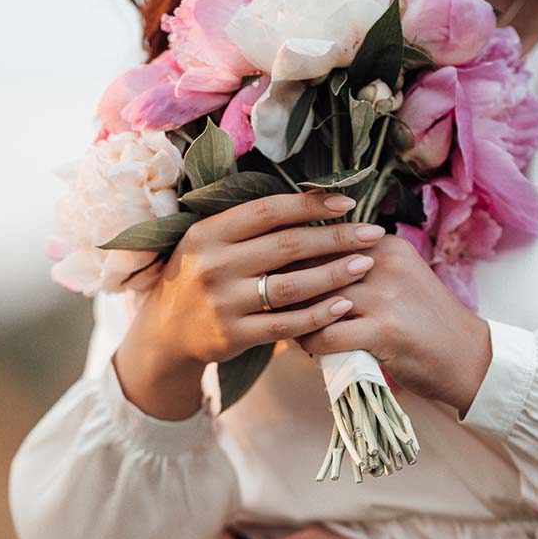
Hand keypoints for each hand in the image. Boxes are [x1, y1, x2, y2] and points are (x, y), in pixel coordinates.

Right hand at [115, 192, 386, 419]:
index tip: (347, 202)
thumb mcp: (208, 242)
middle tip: (373, 233)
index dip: (310, 204)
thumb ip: (247, 226)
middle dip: (336, 238)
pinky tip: (344, 305)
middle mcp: (214, 265)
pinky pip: (285, 325)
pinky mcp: (233, 336)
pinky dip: (317, 315)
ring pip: (291, 286)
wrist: (164, 332)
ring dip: (334, 274)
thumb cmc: (198, 277)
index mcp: (208, 232)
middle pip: (287, 246)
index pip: (268, 211)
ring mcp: (223, 303)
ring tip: (366, 265)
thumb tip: (310, 202)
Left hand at [296, 234, 492, 416]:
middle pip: (312, 269)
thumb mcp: (399, 278)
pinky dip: (310, 345)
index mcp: (385, 244)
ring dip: (295, 319)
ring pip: (315, 302)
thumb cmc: (425, 320)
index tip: (278, 276)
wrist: (466, 356)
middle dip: (287, 290)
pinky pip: (325, 336)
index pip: (321, 241)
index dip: (293, 260)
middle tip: (271, 305)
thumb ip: (360, 265)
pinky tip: (310, 350)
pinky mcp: (382, 331)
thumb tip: (304, 265)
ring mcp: (384, 297)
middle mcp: (383, 263)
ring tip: (288, 329)